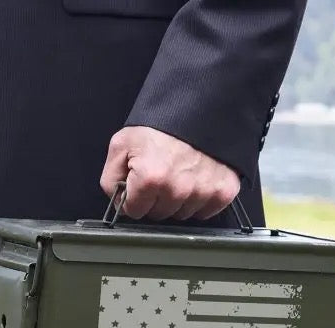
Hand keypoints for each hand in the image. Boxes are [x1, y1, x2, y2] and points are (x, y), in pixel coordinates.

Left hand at [100, 126, 239, 220]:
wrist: (199, 107)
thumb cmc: (161, 125)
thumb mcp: (122, 145)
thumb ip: (111, 179)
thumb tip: (118, 201)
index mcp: (151, 178)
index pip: (135, 212)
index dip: (134, 198)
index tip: (140, 183)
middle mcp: (179, 189)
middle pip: (159, 214)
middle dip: (155, 199)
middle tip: (160, 173)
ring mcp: (203, 192)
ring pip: (182, 214)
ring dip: (178, 200)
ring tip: (179, 173)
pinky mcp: (223, 191)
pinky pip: (205, 212)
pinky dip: (200, 200)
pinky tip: (196, 180)